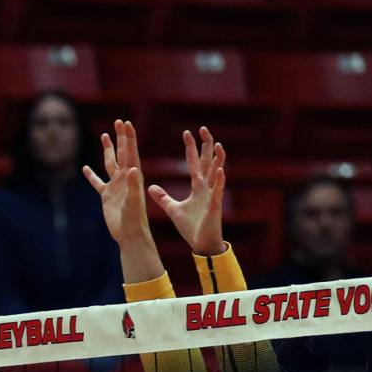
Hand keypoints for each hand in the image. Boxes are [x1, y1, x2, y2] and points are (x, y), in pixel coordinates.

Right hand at [83, 118, 154, 251]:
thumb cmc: (134, 219)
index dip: (128, 137)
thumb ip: (133, 185)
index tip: (125, 123)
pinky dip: (91, 175)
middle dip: (120, 137)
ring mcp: (115, 186)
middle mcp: (125, 178)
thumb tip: (132, 169)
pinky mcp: (107, 196)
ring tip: (105, 136)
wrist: (130, 234)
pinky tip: (85, 168)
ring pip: (110, 163)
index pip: (130, 152)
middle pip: (122, 153)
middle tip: (118, 122)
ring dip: (108, 150)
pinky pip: (98, 183)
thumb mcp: (133, 201)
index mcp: (133, 176)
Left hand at [148, 126, 227, 259]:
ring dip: (218, 159)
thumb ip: (163, 197)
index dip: (191, 148)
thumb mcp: (173, 209)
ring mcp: (212, 195)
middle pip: (206, 162)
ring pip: (216, 173)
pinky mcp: (214, 206)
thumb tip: (150, 187)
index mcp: (197, 187)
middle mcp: (206, 187)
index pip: (193, 163)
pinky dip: (219, 181)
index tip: (187, 133)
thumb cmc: (190, 226)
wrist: (201, 242)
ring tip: (218, 145)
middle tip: (203, 129)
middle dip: (205, 146)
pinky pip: (217, 192)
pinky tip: (221, 171)